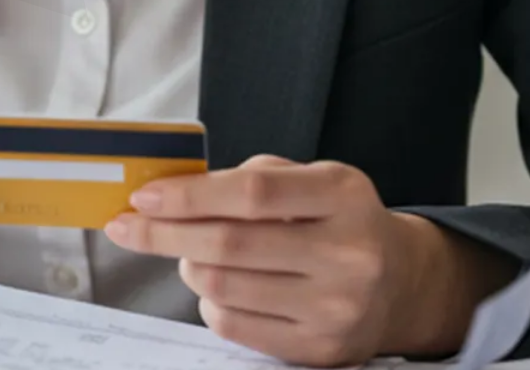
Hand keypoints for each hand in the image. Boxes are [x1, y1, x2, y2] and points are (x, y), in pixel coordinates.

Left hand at [103, 155, 512, 367]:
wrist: (401, 284)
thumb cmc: (338, 221)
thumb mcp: (313, 180)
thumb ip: (252, 179)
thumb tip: (171, 193)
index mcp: (343, 196)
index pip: (251, 194)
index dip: (189, 196)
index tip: (143, 197)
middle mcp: (348, 254)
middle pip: (230, 245)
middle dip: (165, 234)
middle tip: (128, 226)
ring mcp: (336, 308)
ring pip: (224, 288)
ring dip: (188, 267)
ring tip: (188, 254)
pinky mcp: (321, 349)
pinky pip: (234, 326)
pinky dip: (210, 303)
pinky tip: (216, 286)